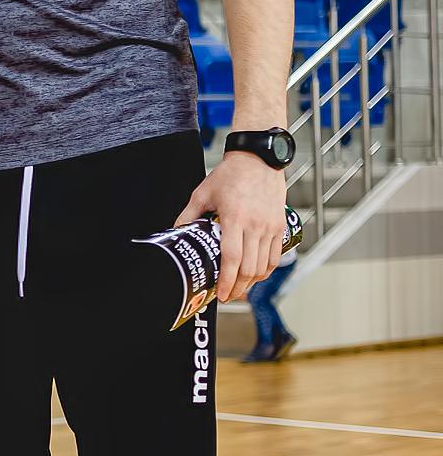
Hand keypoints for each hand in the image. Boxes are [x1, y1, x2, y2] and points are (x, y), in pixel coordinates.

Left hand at [172, 152, 287, 301]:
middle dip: (238, 288)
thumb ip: (188, 215)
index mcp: (234, 218)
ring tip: (240, 288)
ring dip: (252, 282)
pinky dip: (266, 270)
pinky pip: (275, 256)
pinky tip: (256, 275)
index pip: (232, 259)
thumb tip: (176, 232)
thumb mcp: (202, 193)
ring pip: (263, 266)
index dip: (227, 281)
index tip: (221, 294)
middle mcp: (255, 225)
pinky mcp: (279, 225)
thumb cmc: (230, 174)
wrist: (259, 159)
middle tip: (227, 296)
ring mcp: (269, 226)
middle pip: (249, 268)